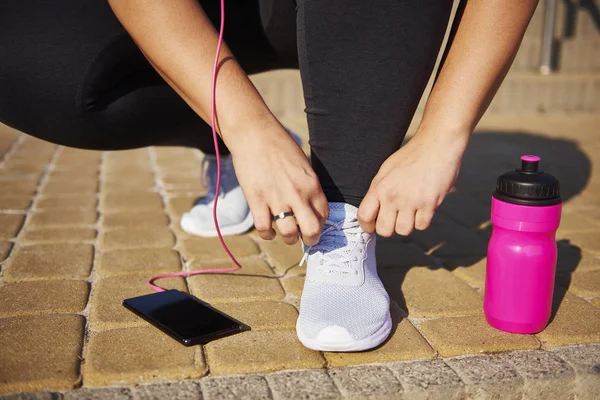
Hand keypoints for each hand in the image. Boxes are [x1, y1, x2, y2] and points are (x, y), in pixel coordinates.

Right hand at [230, 125, 328, 245]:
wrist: (254, 134)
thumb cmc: (279, 146)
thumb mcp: (302, 165)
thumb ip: (307, 185)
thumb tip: (309, 205)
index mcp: (311, 184)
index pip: (324, 215)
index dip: (320, 224)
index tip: (313, 225)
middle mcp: (297, 194)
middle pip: (312, 230)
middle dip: (311, 240)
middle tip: (306, 239)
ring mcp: (276, 199)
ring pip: (289, 234)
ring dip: (289, 239)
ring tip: (286, 235)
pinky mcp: (257, 200)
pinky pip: (264, 228)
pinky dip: (267, 234)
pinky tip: (268, 230)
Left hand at [357, 130, 466, 235]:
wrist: (437, 144)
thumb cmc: (412, 156)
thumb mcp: (386, 170)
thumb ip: (379, 191)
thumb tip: (373, 212)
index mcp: (379, 186)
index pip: (364, 216)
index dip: (367, 226)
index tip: (373, 226)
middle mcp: (393, 196)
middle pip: (384, 230)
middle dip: (389, 228)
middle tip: (395, 219)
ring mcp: (411, 201)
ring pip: (403, 231)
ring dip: (407, 225)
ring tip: (411, 211)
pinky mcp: (430, 204)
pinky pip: (422, 226)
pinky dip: (422, 221)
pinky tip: (423, 208)